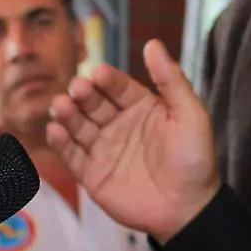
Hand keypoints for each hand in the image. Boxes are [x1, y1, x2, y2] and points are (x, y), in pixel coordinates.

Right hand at [46, 39, 219, 243]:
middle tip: (77, 88)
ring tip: (61, 105)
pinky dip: (61, 143)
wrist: (189, 207)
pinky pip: (73, 156)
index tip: (98, 72)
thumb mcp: (189, 114)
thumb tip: (153, 43)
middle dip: (83, 94)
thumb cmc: (194, 159)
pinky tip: (56, 130)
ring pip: (79, 127)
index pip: (118, 87)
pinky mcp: (93, 175)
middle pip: (94, 104)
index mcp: (142, 107)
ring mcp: (104, 149)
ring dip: (68, 114)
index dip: (108, 79)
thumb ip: (171, 79)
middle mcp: (120, 125)